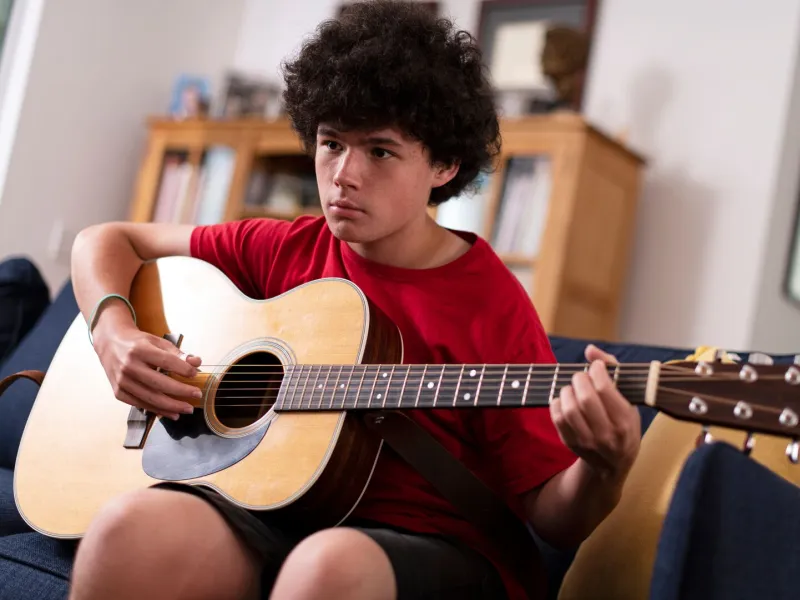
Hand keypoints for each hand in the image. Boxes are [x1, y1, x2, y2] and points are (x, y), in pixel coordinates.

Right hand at [92, 315, 202, 419]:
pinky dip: (158, 410)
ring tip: (187, 409)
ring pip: (150, 398)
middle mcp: (129, 366)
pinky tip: (172, 413)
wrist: (110, 344)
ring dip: (171, 406)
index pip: (166, 362)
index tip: (196, 374)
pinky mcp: (118, 392)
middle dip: (181, 392)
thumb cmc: (138, 343)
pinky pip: (141, 404)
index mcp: (140, 350)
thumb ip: (177, 353)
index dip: (183, 369)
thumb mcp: (157, 342)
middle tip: (197, 395)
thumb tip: (197, 362)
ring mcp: (122, 381)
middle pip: (158, 383)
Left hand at [550, 344, 640, 480]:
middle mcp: (606, 434)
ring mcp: (586, 441)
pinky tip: (566, 400)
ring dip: (568, 390)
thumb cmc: (623, 426)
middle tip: (582, 377)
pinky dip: (557, 403)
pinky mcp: (570, 443)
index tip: (596, 367)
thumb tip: (590, 349)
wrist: (611, 465)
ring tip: (574, 389)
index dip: (597, 371)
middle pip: (585, 398)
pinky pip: (556, 417)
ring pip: (568, 408)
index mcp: (625, 422)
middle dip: (580, 379)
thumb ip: (614, 371)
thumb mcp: (630, 402)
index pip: (605, 389)